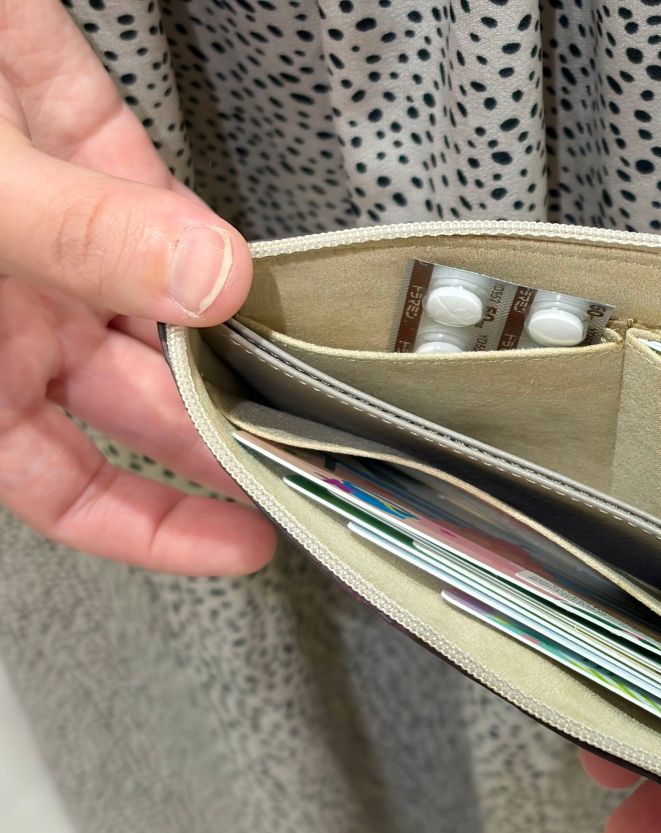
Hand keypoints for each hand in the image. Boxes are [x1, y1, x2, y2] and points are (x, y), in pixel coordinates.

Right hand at [0, 0, 274, 573]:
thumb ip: (81, 236)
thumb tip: (210, 279)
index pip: (60, 481)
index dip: (148, 524)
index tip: (238, 543)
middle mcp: (10, 309)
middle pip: (139, 402)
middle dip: (223, 429)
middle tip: (311, 452)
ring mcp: (57, 228)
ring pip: (171, 311)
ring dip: (237, 336)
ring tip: (314, 373)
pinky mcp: (87, 146)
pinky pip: (170, 206)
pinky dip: (220, 237)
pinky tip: (266, 267)